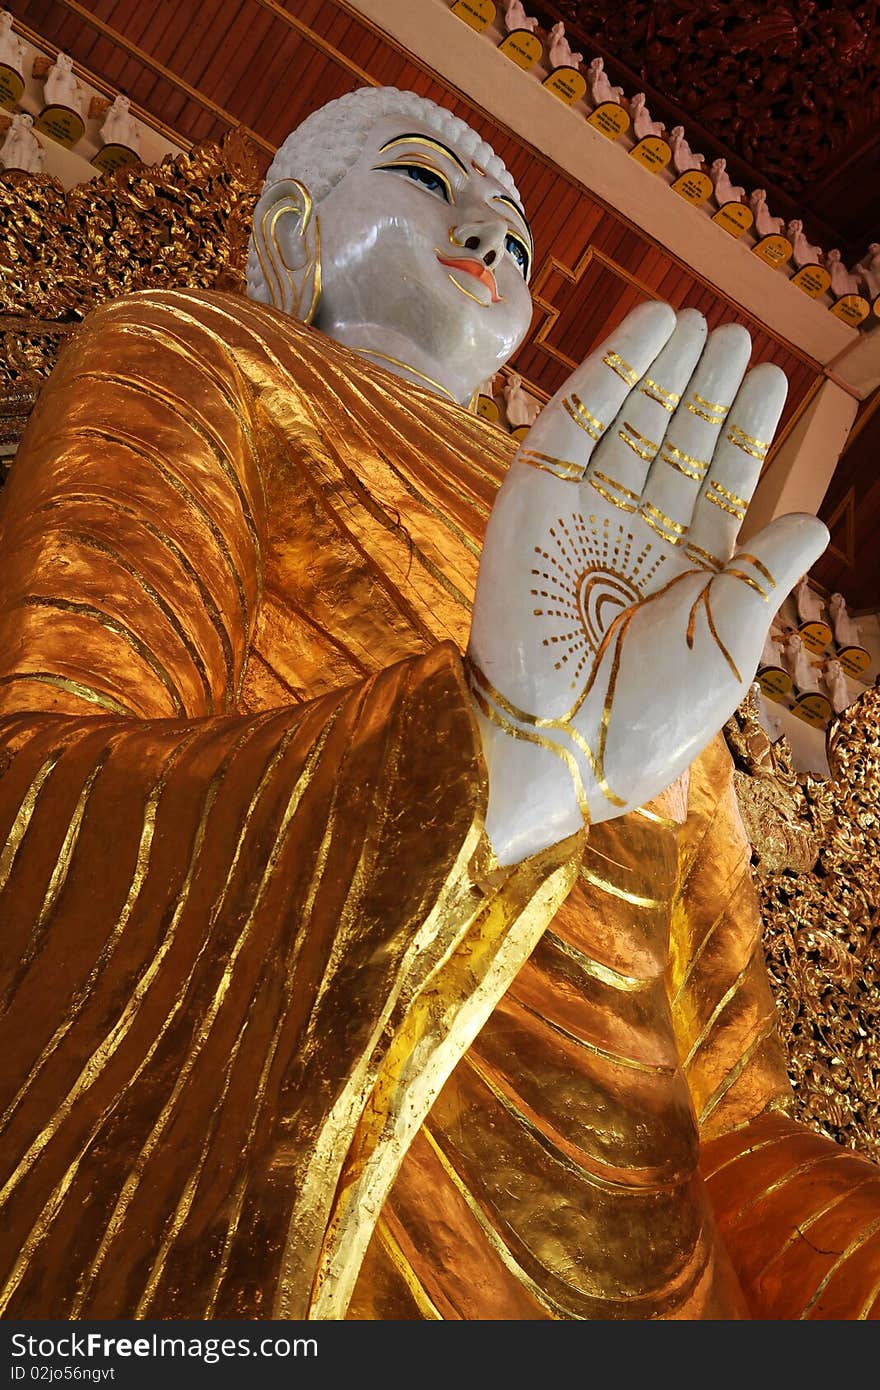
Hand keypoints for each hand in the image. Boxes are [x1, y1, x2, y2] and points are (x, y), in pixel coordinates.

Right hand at [468, 303, 828, 864]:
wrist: (557, 740)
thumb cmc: (650, 710)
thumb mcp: (729, 643)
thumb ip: (767, 573)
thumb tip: (816, 520)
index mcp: (685, 573)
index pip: (720, 484)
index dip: (744, 430)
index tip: (769, 375)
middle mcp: (634, 536)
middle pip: (677, 444)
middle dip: (705, 390)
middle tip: (733, 335)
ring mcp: (581, 513)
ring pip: (630, 423)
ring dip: (664, 369)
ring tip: (700, 321)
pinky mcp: (533, 496)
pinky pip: (576, 419)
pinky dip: (613, 369)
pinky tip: (651, 327)